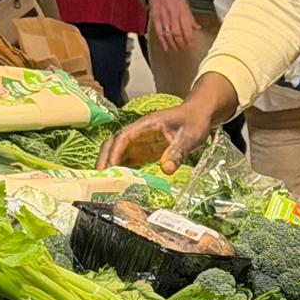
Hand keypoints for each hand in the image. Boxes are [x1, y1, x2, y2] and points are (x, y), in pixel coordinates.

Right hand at [98, 73, 238, 171]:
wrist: (200, 115)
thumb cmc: (194, 121)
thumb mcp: (189, 137)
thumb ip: (177, 152)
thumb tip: (166, 169)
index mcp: (147, 124)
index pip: (124, 136)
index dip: (115, 152)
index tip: (110, 168)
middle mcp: (139, 132)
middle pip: (114, 143)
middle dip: (105, 158)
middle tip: (99, 178)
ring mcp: (141, 141)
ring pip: (118, 151)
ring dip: (111, 165)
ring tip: (104, 184)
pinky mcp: (145, 149)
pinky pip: (129, 159)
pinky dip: (122, 170)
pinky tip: (119, 184)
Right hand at [148, 0, 196, 53]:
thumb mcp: (185, 4)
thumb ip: (190, 17)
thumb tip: (197, 28)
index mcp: (183, 9)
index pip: (187, 27)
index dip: (189, 38)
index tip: (191, 44)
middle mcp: (173, 13)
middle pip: (178, 32)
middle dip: (182, 43)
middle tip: (184, 48)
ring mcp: (164, 15)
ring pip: (169, 33)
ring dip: (173, 43)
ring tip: (177, 49)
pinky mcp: (155, 17)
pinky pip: (159, 31)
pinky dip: (162, 41)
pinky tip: (166, 47)